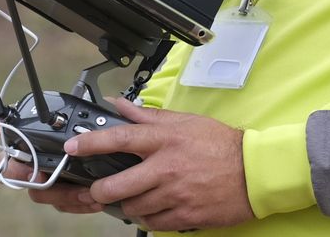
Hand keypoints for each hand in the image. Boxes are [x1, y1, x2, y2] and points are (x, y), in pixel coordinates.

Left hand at [19, 98, 255, 231]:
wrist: (256, 172)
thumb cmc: (222, 145)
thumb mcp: (186, 122)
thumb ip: (150, 116)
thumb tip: (121, 105)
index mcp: (166, 140)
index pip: (120, 138)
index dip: (91, 143)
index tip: (73, 148)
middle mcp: (166, 167)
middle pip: (116, 186)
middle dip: (98, 191)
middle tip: (96, 190)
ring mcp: (174, 194)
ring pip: (131, 208)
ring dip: (126, 204)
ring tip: (133, 196)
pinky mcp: (184, 215)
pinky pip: (151, 223)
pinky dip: (146, 218)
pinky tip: (152, 208)